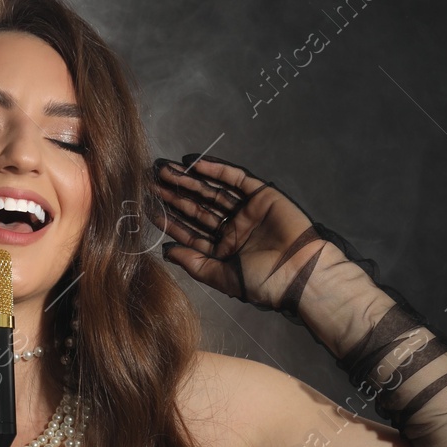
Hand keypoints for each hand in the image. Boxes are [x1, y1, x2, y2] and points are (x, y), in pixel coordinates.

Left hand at [151, 153, 327, 313]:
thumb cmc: (263, 282)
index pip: (190, 231)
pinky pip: (236, 179)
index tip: (147, 209)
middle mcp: (233, 228)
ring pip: (212, 192)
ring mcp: (246, 211)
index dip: (169, 220)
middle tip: (149, 183)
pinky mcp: (262, 196)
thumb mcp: (221, 276)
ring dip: (189, 181)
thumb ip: (194, 263)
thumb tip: (166, 251)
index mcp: (223, 249)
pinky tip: (194, 164)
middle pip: (197, 208)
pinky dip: (216, 170)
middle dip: (174, 196)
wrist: (299, 274)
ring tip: (165, 172)